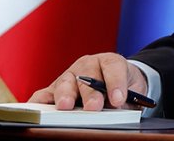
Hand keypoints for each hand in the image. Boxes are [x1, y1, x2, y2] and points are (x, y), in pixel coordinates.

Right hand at [29, 53, 147, 110]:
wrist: (119, 81)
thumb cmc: (124, 86)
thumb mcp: (132, 92)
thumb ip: (126, 101)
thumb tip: (117, 112)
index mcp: (110, 62)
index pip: (113, 67)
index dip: (116, 83)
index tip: (119, 99)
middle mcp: (88, 65)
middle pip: (87, 75)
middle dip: (91, 93)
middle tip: (94, 107)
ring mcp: (70, 75)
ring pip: (65, 82)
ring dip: (65, 95)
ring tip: (66, 106)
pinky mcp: (54, 89)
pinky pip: (44, 94)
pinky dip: (40, 102)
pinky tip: (40, 110)